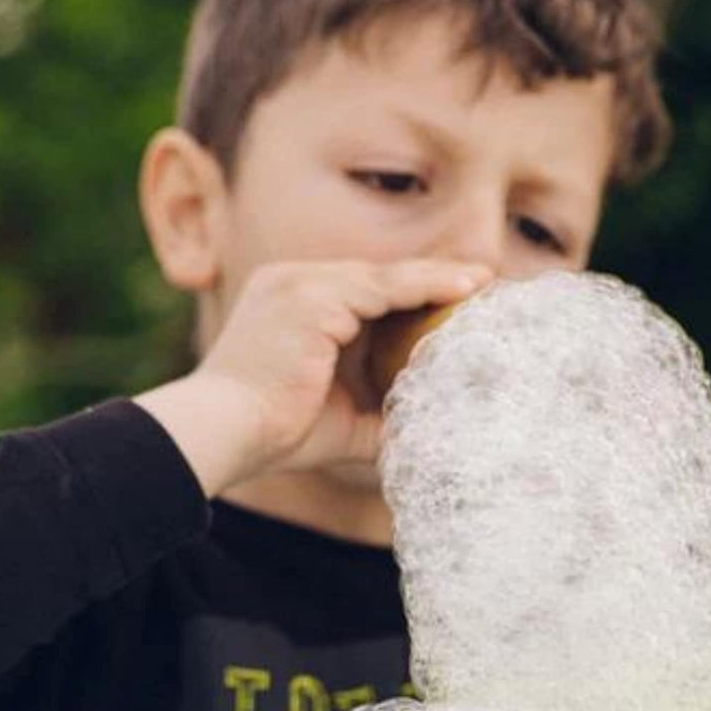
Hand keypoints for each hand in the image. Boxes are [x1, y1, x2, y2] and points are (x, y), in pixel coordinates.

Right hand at [134, 258, 492, 495]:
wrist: (225, 433)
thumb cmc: (274, 432)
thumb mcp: (341, 419)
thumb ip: (381, 413)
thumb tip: (427, 428)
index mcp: (296, 302)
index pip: (368, 291)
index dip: (417, 293)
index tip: (462, 298)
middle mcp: (296, 281)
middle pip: (381, 276)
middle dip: (434, 279)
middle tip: (486, 283)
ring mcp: (302, 284)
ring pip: (387, 278)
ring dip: (439, 279)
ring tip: (484, 283)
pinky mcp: (311, 297)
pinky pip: (384, 288)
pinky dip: (426, 287)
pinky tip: (464, 290)